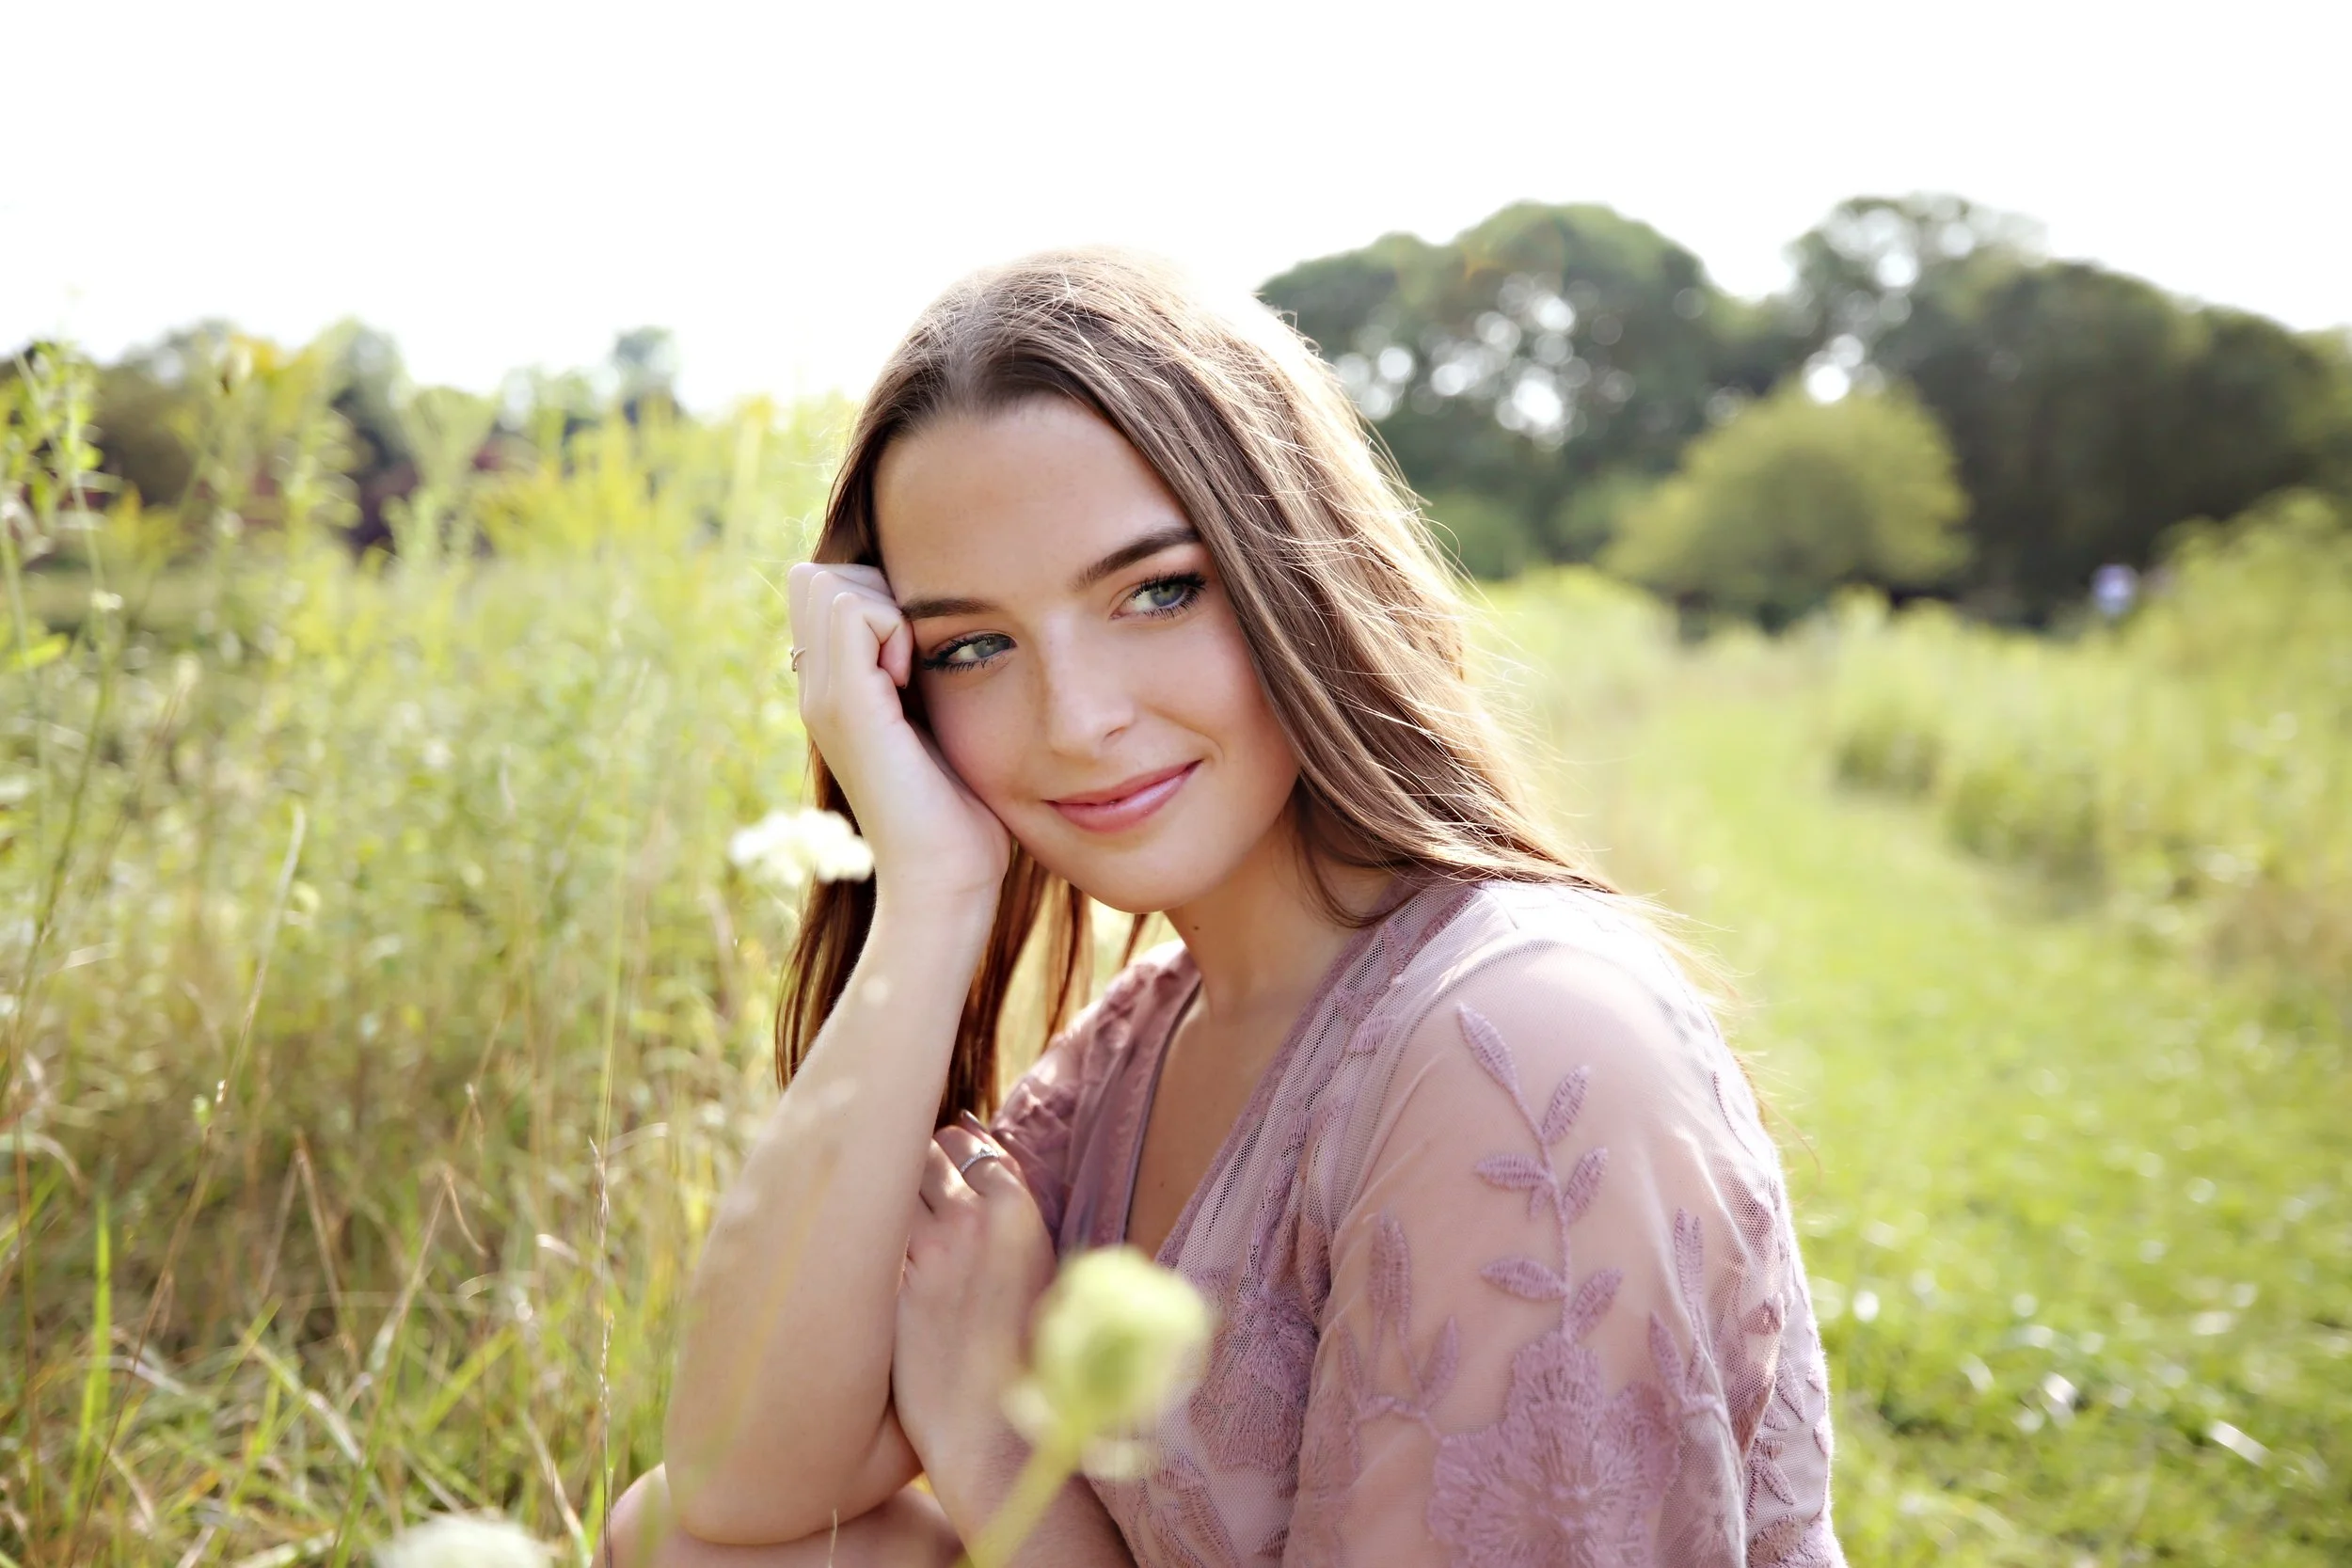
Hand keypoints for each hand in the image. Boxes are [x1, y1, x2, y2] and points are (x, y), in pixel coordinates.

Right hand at [787, 561, 1011, 903]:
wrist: (943, 881)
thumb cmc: (959, 816)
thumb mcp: (937, 729)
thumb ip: (923, 681)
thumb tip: (942, 631)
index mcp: (835, 692)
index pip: (826, 588)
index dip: (876, 600)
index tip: (916, 658)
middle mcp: (815, 689)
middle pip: (819, 575)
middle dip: (876, 594)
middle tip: (911, 660)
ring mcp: (822, 696)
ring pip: (830, 582)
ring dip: (884, 610)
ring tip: (910, 673)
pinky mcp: (844, 705)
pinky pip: (854, 610)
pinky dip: (892, 628)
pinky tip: (911, 682)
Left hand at [892, 1117, 1057, 1504]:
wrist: (997, 1434)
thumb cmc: (1030, 1364)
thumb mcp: (1043, 1278)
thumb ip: (1014, 1226)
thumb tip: (989, 1192)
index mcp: (1022, 1215)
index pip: (979, 1146)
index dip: (958, 1149)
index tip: (945, 1159)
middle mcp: (976, 1220)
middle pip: (931, 1152)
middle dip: (917, 1160)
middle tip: (906, 1182)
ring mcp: (932, 1250)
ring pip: (894, 1184)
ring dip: (887, 1192)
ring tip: (878, 1210)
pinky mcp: (894, 1285)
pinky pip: (868, 1230)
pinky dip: (863, 1230)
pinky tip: (857, 1249)